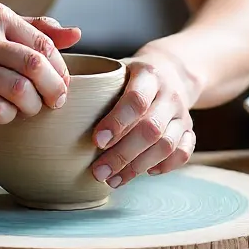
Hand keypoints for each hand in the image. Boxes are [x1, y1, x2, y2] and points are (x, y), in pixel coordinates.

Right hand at [0, 2, 81, 124]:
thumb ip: (35, 28)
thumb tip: (77, 34)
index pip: (43, 44)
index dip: (60, 69)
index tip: (61, 83)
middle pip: (35, 67)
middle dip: (53, 90)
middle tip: (54, 101)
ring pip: (19, 91)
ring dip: (32, 106)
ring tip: (30, 108)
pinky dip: (9, 116)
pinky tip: (6, 113)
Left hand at [89, 54, 195, 188]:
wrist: (172, 70)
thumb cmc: (132, 75)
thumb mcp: (116, 69)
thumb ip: (95, 83)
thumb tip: (58, 101)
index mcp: (148, 74)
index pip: (136, 100)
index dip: (117, 122)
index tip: (96, 141)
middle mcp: (169, 94)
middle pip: (150, 129)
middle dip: (123, 154)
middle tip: (98, 171)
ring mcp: (182, 113)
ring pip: (167, 145)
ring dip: (138, 167)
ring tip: (112, 180)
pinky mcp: (190, 129)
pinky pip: (183, 153)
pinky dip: (165, 166)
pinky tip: (144, 172)